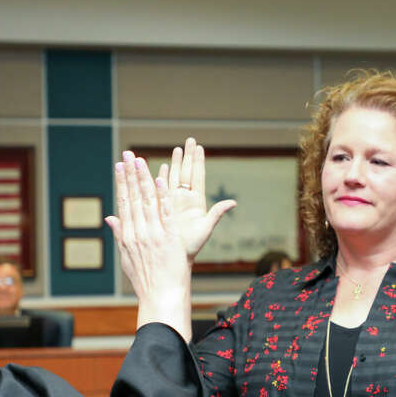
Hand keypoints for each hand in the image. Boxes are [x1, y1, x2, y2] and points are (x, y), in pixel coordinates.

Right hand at [105, 151, 191, 338]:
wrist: (161, 296)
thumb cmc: (146, 280)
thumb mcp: (127, 258)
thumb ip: (119, 235)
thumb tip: (110, 218)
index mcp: (128, 236)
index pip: (123, 203)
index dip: (121, 183)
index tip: (119, 167)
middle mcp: (138, 233)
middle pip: (133, 198)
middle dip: (130, 175)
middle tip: (128, 154)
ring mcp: (154, 234)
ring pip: (148, 201)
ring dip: (144, 179)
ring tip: (141, 160)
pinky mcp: (169, 238)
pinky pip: (166, 214)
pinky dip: (163, 196)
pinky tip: (161, 180)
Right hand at [157, 137, 236, 260]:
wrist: (174, 256)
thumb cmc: (191, 246)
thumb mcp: (206, 228)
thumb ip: (217, 213)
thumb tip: (233, 202)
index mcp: (197, 202)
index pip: (198, 176)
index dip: (198, 162)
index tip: (199, 147)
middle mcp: (185, 199)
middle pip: (187, 172)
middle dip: (188, 156)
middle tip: (190, 140)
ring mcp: (173, 201)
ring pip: (174, 177)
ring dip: (176, 163)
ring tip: (178, 149)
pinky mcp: (162, 206)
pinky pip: (162, 187)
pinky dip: (162, 176)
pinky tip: (162, 166)